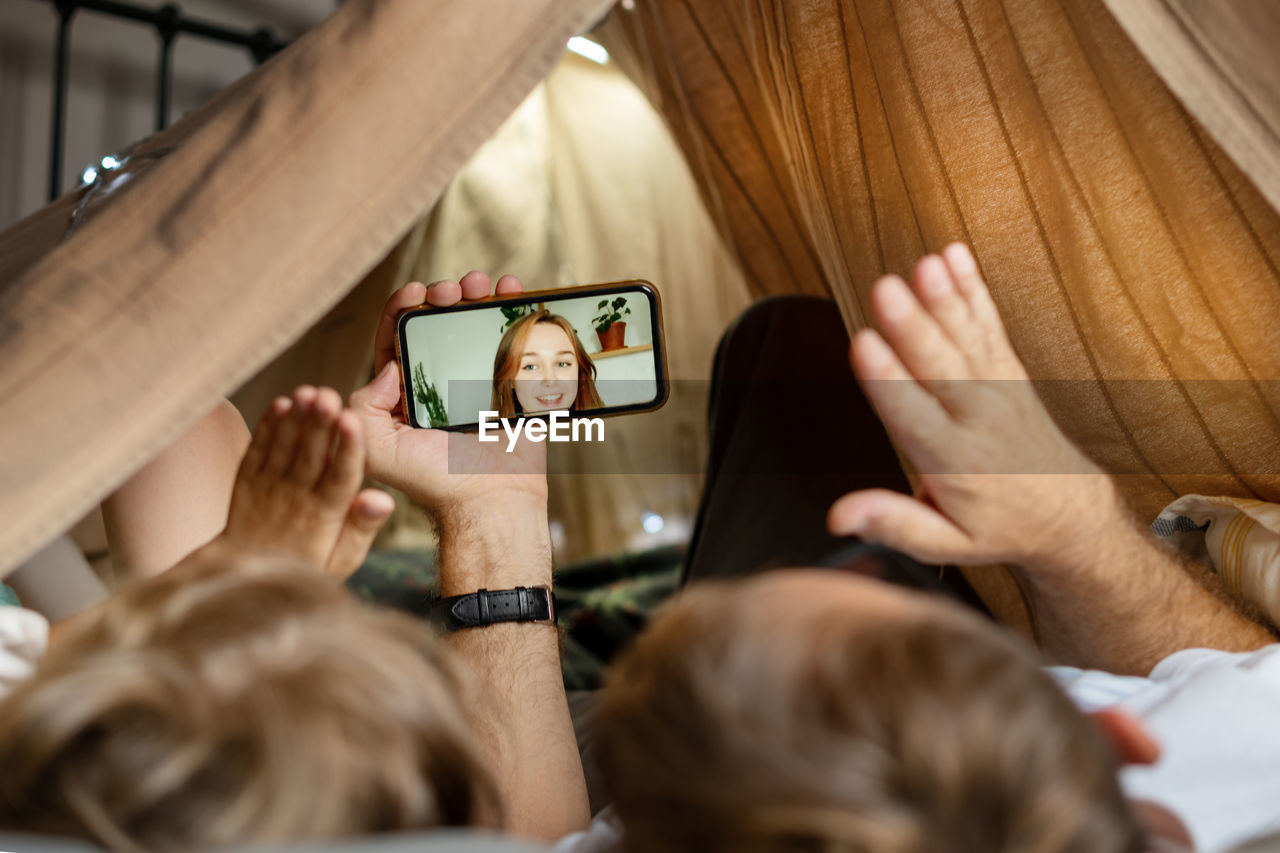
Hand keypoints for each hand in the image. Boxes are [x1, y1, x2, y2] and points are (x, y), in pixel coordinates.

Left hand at [214, 385, 393, 578]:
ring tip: (309, 392)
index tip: (353, 423)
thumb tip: (383, 499)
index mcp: (325, 516)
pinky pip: (258, 450)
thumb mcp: (342, 559)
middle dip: (320, 424)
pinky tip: (280, 404)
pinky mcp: (247, 480)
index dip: (347, 448)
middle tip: (329, 396)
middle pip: (311, 456)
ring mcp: (269, 487)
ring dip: (296, 418)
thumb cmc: (305, 564)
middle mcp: (296, 498)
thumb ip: (362, 528)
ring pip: (285, 448)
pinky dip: (267, 427)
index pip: (340, 477)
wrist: (245, 575)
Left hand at [348, 271, 547, 517]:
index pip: (396, 338)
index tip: (415, 291)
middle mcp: (441, 383)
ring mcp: (479, 382)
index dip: (401, 308)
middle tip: (453, 290)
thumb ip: (364, 406)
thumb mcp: (377, 448)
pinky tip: (514, 292)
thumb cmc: (435, 482)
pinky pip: (516, 342)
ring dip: (477, 297)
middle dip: (443, 297)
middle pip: (438, 325)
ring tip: (482, 285)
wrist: (492, 501)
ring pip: (475, 327)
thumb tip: (388, 368)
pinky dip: (516, 312)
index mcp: (405, 394)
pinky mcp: (514, 384)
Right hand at [827, 244, 1116, 570]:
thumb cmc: (1001, 526)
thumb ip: (894, 524)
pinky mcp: (1008, 370)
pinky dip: (973, 289)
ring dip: (943, 298)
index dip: (887, 380)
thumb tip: (840, 516)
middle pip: (939, 367)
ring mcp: (997, 390)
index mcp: (954, 463)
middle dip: (911, 326)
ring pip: (965, 338)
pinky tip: (954, 256)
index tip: (863, 345)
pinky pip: (989, 324)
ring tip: (925, 264)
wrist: (1071, 514)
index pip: (914, 417)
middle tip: (886, 289)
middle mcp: (976, 420)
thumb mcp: (947, 545)